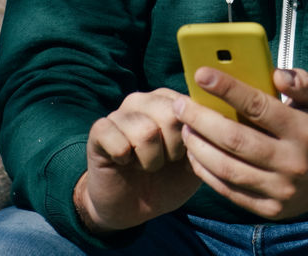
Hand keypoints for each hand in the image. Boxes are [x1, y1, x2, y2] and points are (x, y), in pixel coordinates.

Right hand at [73, 89, 198, 234]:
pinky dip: (125, 161)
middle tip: (164, 162)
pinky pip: (118, 142)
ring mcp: (120, 113)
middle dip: (172, 149)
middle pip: (170, 115)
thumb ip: (204, 141)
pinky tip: (123, 163)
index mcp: (169, 101)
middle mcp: (144, 100)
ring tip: (144, 164)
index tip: (184, 155)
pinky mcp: (99, 130)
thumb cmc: (167, 180)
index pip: (190, 106)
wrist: (131, 208)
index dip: (190, 137)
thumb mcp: (193, 163)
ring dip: (149, 161)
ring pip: (146, 132)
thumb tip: (208, 123)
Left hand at [175, 66, 307, 220]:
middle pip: (236, 139)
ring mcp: (281, 190)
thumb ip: (301, 82)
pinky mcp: (270, 209)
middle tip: (181, 103)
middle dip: (202, 119)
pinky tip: (196, 154)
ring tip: (185, 128)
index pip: (258, 106)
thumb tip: (276, 73)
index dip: (227, 88)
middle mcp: (293, 162)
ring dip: (200, 148)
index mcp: (304, 130)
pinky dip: (208, 173)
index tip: (201, 74)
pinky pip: (231, 191)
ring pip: (229, 169)